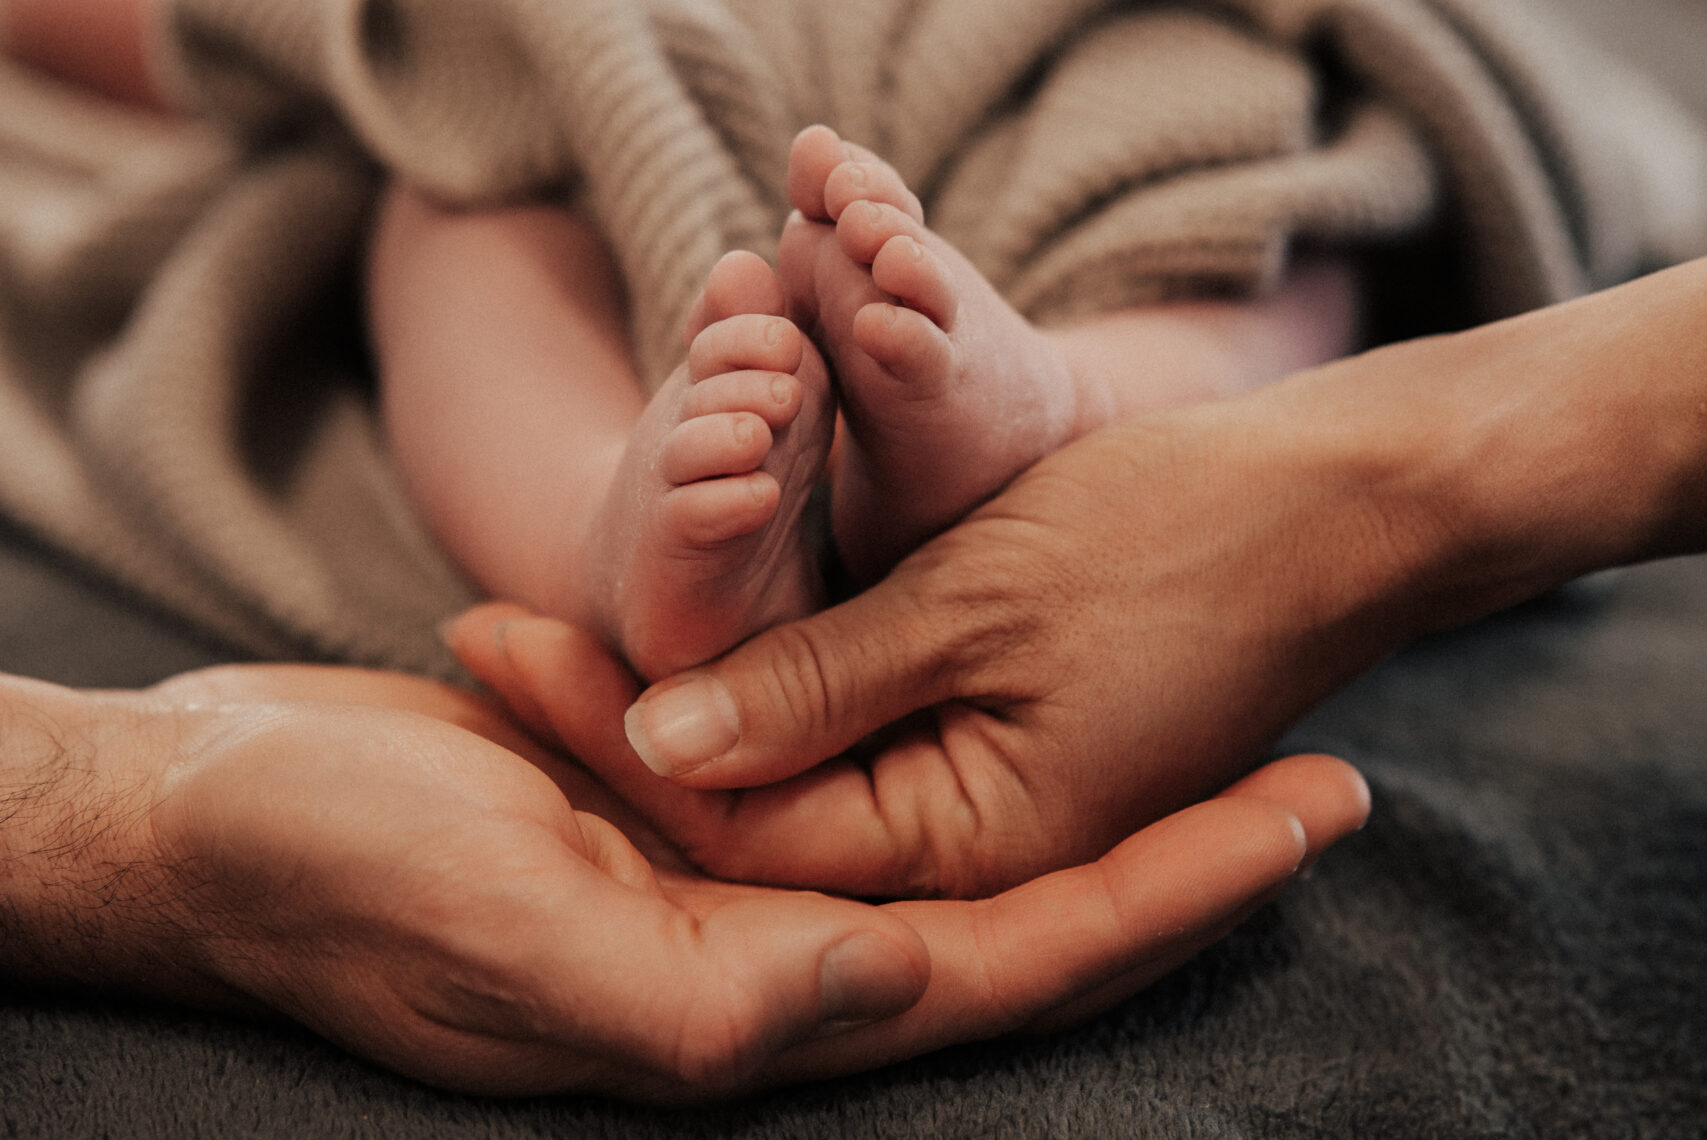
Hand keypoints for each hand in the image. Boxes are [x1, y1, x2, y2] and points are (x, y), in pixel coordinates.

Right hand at [2, 662, 1364, 1099]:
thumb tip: (889, 990)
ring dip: (1078, 784)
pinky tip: (1024, 679)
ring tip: (1216, 719)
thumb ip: (708, 1000)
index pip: (1013, 967)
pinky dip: (950, 728)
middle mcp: (765, 954)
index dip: (1167, 899)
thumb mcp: (517, 941)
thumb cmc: (337, 881)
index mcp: (748, 1009)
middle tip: (1321, 769)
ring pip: (953, 835)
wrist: (214, 811)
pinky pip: (861, 769)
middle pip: (1020, 913)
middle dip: (1173, 849)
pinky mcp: (691, 802)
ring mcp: (733, 876)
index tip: (1303, 815)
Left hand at [450, 395, 1393, 896]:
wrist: (1337, 509)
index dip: (608, 729)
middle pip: (757, 815)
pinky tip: (679, 650)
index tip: (493, 631)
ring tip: (543, 641)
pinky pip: (853, 748)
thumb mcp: (976, 601)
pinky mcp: (996, 762)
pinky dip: (768, 696)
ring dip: (681, 714)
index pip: (747, 823)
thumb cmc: (1182, 539)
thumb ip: (817, 683)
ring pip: (797, 782)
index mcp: (977, 855)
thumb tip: (657, 740)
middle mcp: (977, 867)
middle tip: (484, 634)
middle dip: (615, 728)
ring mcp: (989, 819)